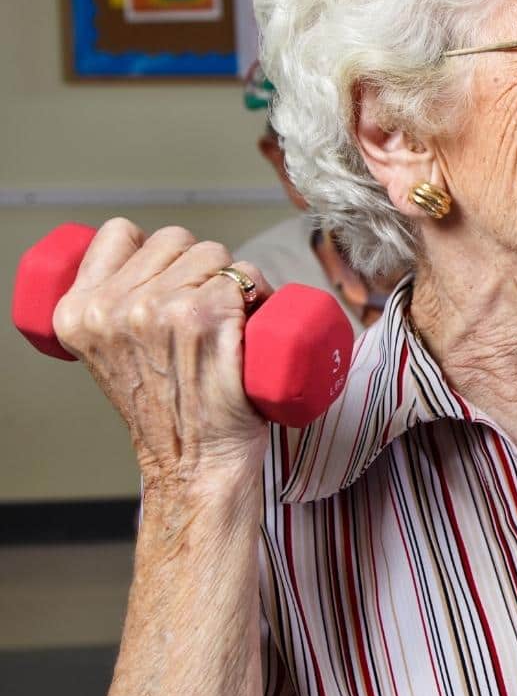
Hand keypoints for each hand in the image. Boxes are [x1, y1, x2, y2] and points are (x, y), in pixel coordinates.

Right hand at [51, 218, 270, 487]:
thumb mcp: (111, 353)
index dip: (156, 252)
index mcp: (79, 311)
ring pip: (214, 253)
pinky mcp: (205, 317)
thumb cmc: (168, 411)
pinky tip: (253, 321)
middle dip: (200, 267)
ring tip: (231, 321)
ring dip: (233, 278)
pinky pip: (244, 275)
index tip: (173, 282)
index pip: (120, 232)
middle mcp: (114, 308)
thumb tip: (152, 266)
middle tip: (209, 312)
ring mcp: (160, 310)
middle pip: (176, 239)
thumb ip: (114, 310)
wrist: (195, 463)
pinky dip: (259, 292)